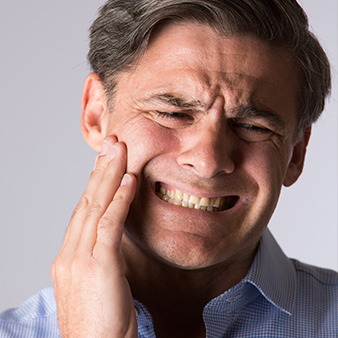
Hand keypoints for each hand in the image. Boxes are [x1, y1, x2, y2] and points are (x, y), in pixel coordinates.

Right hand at [51, 136, 137, 337]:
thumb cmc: (102, 323)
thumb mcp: (99, 284)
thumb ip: (102, 258)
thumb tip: (112, 239)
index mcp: (69, 257)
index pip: (84, 212)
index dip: (96, 184)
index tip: (106, 163)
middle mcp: (69, 253)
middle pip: (87, 202)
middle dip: (100, 170)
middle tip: (111, 144)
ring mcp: (79, 258)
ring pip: (95, 206)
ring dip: (110, 175)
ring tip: (119, 150)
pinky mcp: (98, 265)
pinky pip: (109, 224)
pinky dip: (119, 199)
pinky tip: (129, 180)